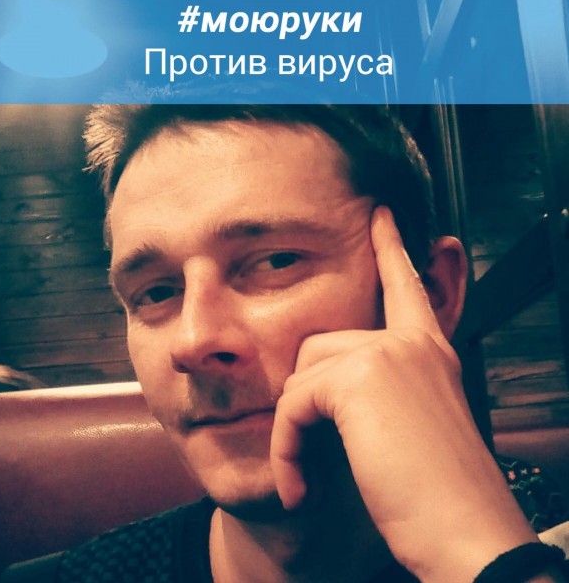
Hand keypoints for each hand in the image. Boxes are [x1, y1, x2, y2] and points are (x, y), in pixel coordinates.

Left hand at [270, 206, 538, 582]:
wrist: (466, 538)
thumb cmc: (437, 495)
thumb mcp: (410, 431)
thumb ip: (376, 396)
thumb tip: (318, 387)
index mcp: (428, 353)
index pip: (407, 285)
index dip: (393, 248)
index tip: (381, 214)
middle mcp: (411, 345)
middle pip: (321, 348)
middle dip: (306, 403)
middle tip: (313, 454)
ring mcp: (388, 355)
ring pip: (302, 376)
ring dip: (293, 430)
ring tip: (308, 473)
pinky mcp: (361, 378)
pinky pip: (292, 404)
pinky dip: (285, 448)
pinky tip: (299, 485)